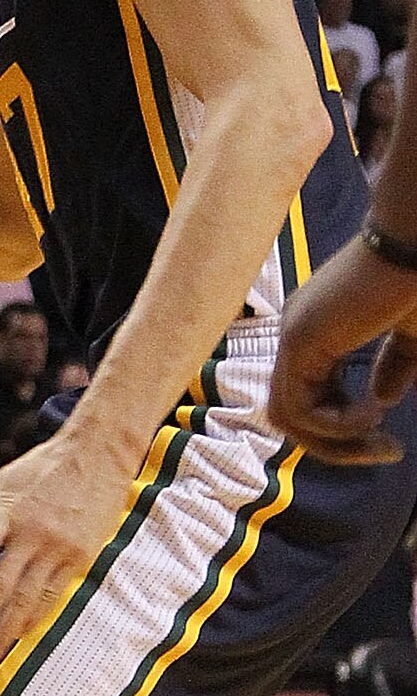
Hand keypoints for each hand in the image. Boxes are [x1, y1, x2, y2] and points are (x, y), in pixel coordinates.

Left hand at [0, 429, 132, 661]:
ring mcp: (57, 548)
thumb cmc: (46, 465)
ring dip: (8, 628)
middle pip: (0, 585)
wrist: (97, 454)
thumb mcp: (4, 480)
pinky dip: (37, 616)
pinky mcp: (80, 557)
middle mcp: (31, 533)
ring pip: (28, 598)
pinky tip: (24, 631)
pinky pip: (54, 595)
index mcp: (7, 512)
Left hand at [268, 235, 416, 463]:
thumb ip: (393, 365)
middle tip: (389, 452)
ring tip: (383, 438)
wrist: (415, 243)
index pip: (310, 399)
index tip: (389, 441)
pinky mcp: (299, 341)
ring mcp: (293, 338)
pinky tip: (375, 413)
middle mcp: (297, 337)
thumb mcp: (410, 336)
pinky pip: (301, 408)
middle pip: (293, 416)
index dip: (346, 429)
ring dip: (337, 443)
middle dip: (340, 447)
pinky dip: (339, 424)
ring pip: (289, 419)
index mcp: (319, 333)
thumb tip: (381, 400)